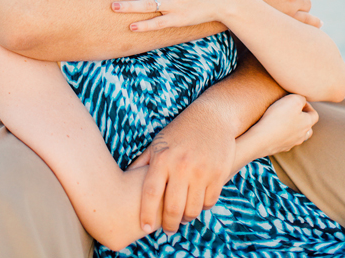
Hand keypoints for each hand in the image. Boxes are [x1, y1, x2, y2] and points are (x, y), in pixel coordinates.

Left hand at [126, 114, 236, 234]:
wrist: (213, 116)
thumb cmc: (181, 130)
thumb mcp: (158, 142)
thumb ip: (143, 163)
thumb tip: (125, 182)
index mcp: (163, 158)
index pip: (151, 194)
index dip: (147, 215)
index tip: (146, 228)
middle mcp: (182, 165)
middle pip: (172, 208)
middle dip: (169, 225)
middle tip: (168, 229)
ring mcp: (202, 170)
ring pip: (193, 209)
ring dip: (187, 218)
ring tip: (183, 218)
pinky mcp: (219, 172)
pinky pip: (209, 201)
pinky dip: (203, 207)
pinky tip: (197, 204)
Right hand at [238, 94, 317, 160]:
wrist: (261, 139)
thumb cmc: (278, 117)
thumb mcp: (293, 100)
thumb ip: (301, 98)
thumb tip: (302, 101)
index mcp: (307, 124)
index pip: (314, 115)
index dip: (308, 106)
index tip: (298, 102)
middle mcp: (302, 136)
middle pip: (307, 128)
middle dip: (302, 119)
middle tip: (293, 113)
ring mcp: (291, 144)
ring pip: (297, 136)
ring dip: (293, 129)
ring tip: (284, 121)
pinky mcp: (280, 148)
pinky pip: (284, 141)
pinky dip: (282, 135)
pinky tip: (274, 130)